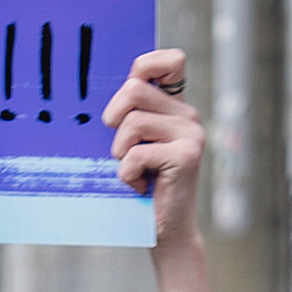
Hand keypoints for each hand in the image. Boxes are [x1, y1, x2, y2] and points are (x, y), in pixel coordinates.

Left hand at [106, 49, 203, 245]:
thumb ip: (130, 114)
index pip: (172, 60)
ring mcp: (191, 135)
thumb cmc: (142, 186)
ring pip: (133, 122)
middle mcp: (188, 116)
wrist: (165, 231)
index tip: (129, 97)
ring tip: (133, 171)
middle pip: (135, 89)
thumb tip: (100, 92)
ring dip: (120, 153)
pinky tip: (141, 186)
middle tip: (121, 149)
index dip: (146, 66)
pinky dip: (128, 174)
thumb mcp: (133, 143)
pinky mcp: (186, 157)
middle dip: (115, 119)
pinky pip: (136, 154)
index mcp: (176, 108)